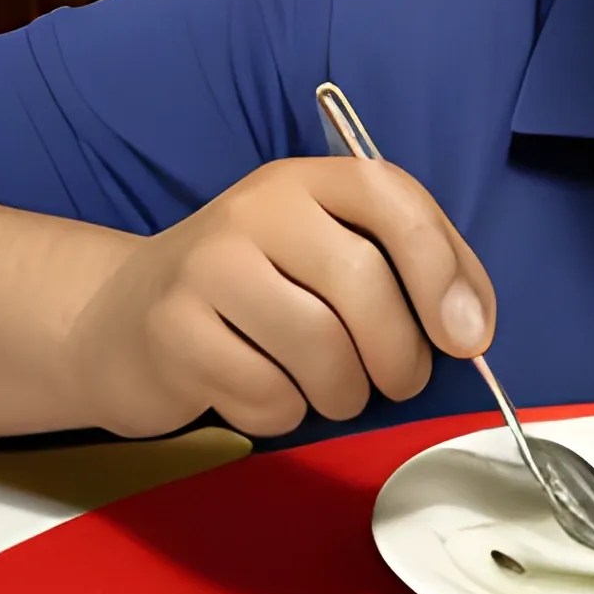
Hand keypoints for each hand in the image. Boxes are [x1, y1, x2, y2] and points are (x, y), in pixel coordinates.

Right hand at [64, 157, 494, 437]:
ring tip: (333, 388)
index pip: (392, 198)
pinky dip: (286, 413)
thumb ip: (407, 271)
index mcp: (308, 180)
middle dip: (401, 355)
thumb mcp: (329, 255)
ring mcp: (205, 267)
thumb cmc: (258, 293)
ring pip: (320, 349)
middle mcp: (254, 210)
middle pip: (362, 285)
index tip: (468, 335)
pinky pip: (269, 395)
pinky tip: (266, 392)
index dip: (443, 267)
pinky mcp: (173, 332)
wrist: (123, 318)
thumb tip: (470, 325)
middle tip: (400, 381)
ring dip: (345, 393)